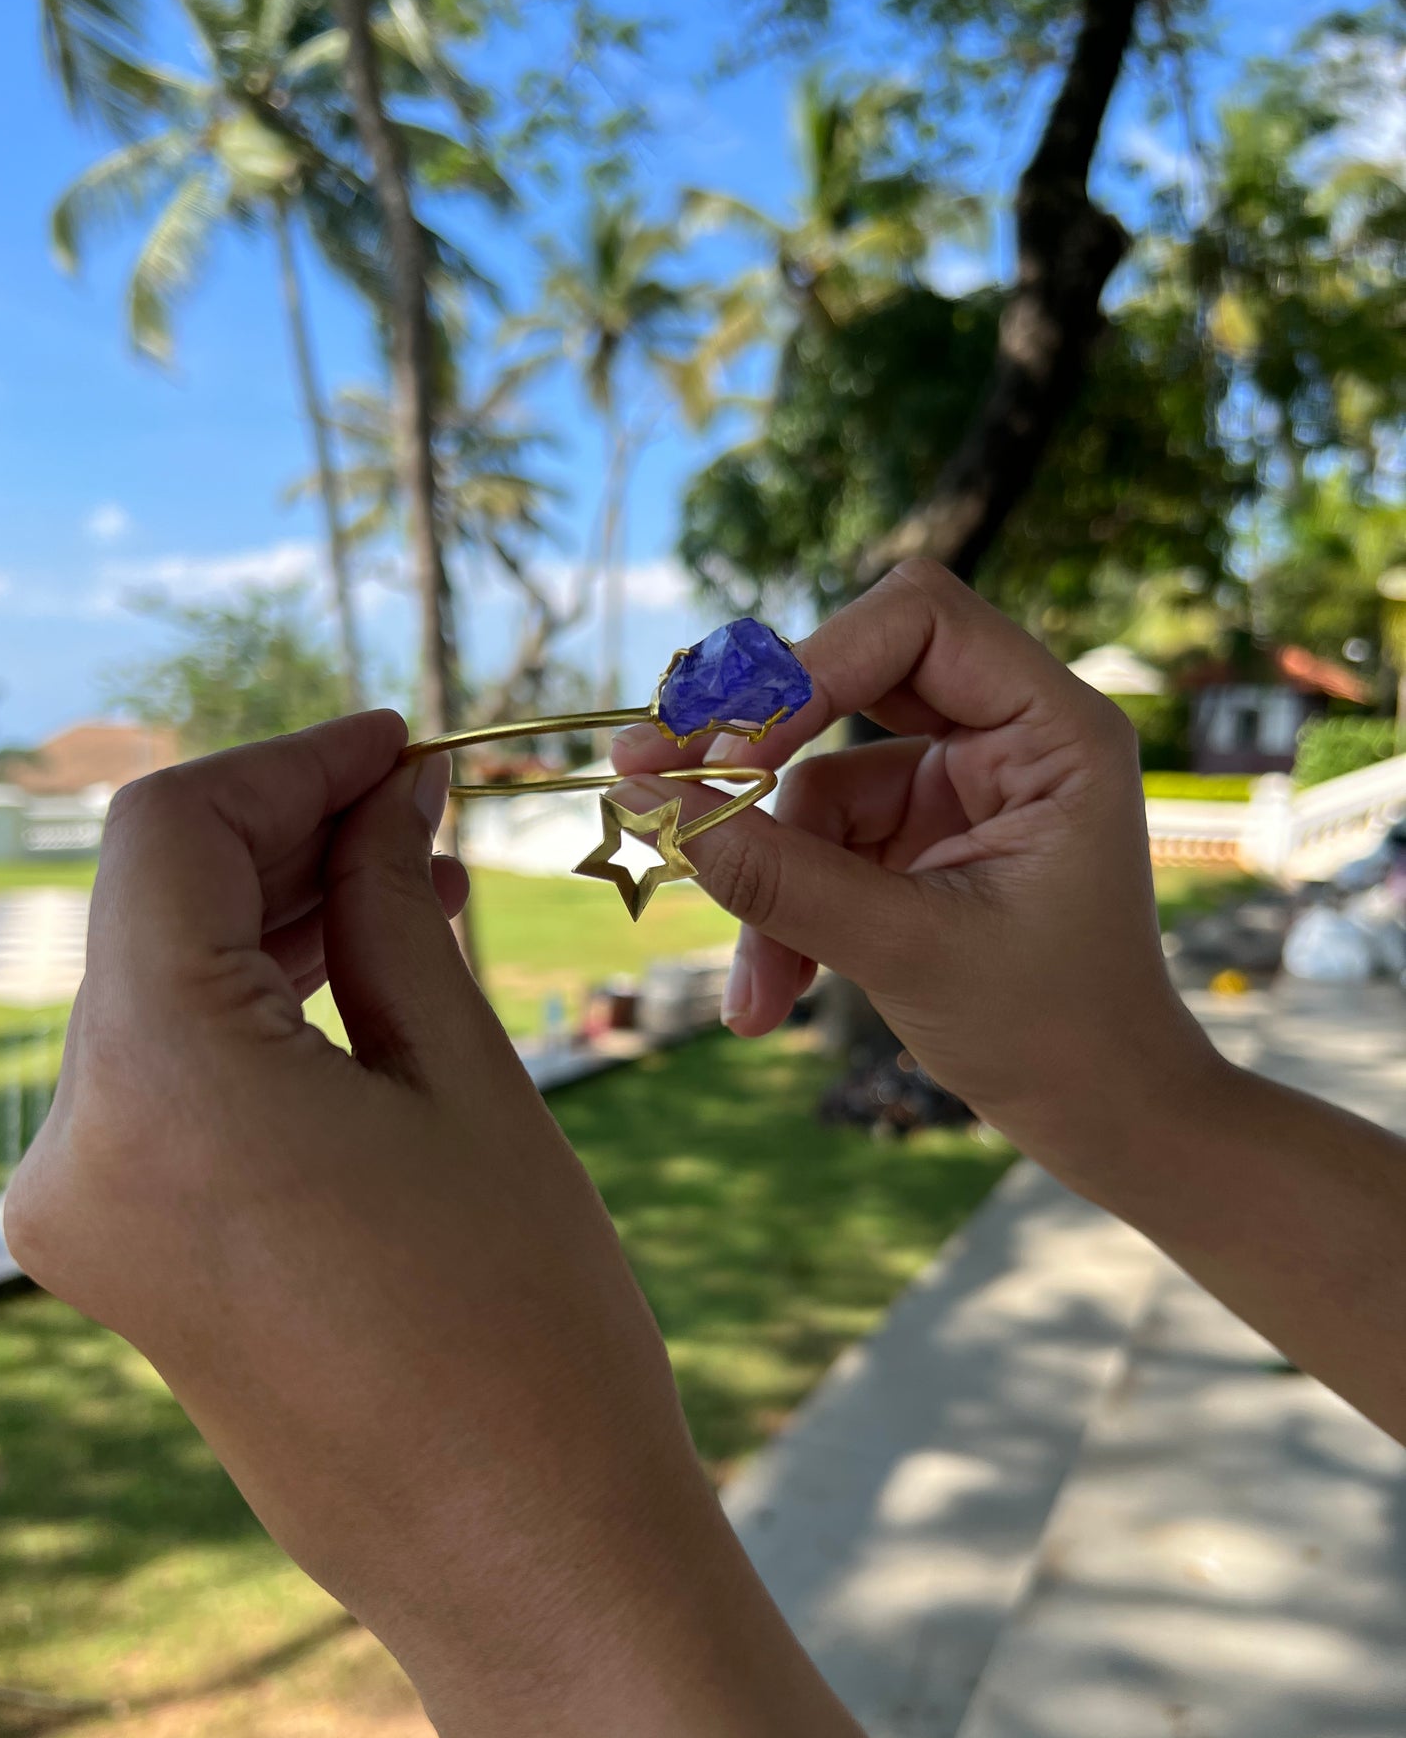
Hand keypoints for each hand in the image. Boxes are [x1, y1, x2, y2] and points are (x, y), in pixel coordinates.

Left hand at [4, 710, 1013, 1737]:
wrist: (519, 1555)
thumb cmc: (530, 1325)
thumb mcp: (467, 1082)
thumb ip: (393, 911)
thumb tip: (387, 790)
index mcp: (158, 1087)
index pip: (170, 837)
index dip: (288, 764)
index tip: (397, 743)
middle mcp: (72, 1147)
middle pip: (149, 908)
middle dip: (283, 835)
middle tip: (421, 805)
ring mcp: (79, 1214)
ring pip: (149, 988)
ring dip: (265, 920)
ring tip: (409, 885)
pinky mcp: (116, 1255)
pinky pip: (159, 1079)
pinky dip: (244, 1012)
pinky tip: (350, 979)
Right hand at [614, 560, 1221, 1171]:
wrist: (1097, 1116)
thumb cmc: (1048, 1032)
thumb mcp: (902, 950)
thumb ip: (772, 874)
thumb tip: (639, 798)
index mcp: (1054, 729)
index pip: (918, 620)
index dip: (809, 666)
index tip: (728, 752)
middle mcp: (1006, 733)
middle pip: (845, 673)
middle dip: (748, 744)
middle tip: (644, 780)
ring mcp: (954, 784)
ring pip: (810, 782)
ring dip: (766, 879)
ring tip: (758, 993)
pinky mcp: (915, 837)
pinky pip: (814, 844)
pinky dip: (783, 913)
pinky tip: (774, 995)